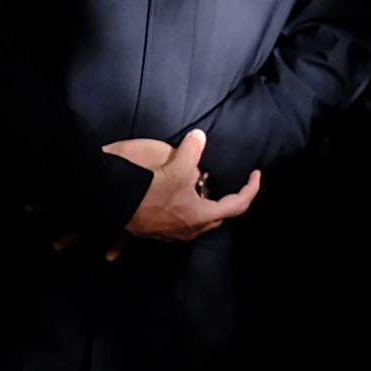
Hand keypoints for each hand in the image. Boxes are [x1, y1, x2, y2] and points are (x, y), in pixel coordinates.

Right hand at [108, 126, 255, 242]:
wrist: (115, 209)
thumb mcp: (176, 169)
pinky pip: (174, 225)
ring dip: (202, 208)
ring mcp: (173, 234)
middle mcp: (190, 230)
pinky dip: (179, 216)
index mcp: (202, 215)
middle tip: (226, 185)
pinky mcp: (156, 232)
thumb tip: (199, 136)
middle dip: (226, 201)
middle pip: (218, 216)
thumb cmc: (150, 194)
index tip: (255, 175)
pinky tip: (177, 204)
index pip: (238, 204)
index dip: (251, 189)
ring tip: (199, 191)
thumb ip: (192, 151)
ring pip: (197, 222)